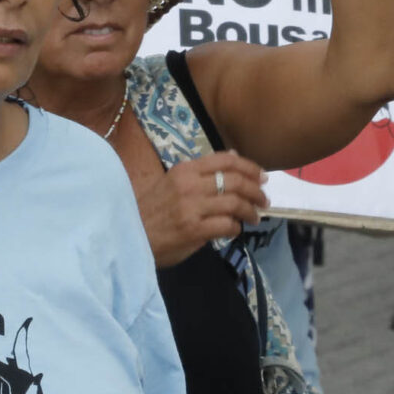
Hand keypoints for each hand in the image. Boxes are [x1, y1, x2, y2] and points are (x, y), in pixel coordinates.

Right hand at [133, 150, 266, 266]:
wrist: (129, 235)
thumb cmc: (152, 209)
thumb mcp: (173, 182)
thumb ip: (201, 172)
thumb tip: (233, 157)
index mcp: (185, 169)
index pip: (226, 160)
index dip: (250, 167)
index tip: (262, 177)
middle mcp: (190, 184)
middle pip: (235, 180)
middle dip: (256, 190)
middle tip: (264, 200)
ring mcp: (192, 207)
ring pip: (235, 202)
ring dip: (250, 211)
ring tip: (255, 217)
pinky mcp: (194, 229)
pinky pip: (227, 225)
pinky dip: (236, 227)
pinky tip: (235, 230)